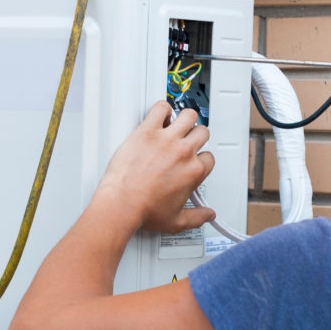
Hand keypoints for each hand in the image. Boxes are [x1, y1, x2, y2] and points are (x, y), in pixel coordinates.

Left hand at [95, 102, 215, 233]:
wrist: (122, 204)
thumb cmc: (144, 210)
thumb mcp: (176, 221)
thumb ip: (197, 217)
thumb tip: (207, 215)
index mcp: (193, 171)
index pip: (208, 157)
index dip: (200, 158)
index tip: (192, 161)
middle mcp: (183, 152)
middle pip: (202, 133)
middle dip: (196, 137)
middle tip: (186, 140)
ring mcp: (166, 139)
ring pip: (188, 115)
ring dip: (185, 118)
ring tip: (177, 124)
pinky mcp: (147, 131)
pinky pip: (161, 108)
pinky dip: (162, 109)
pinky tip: (159, 116)